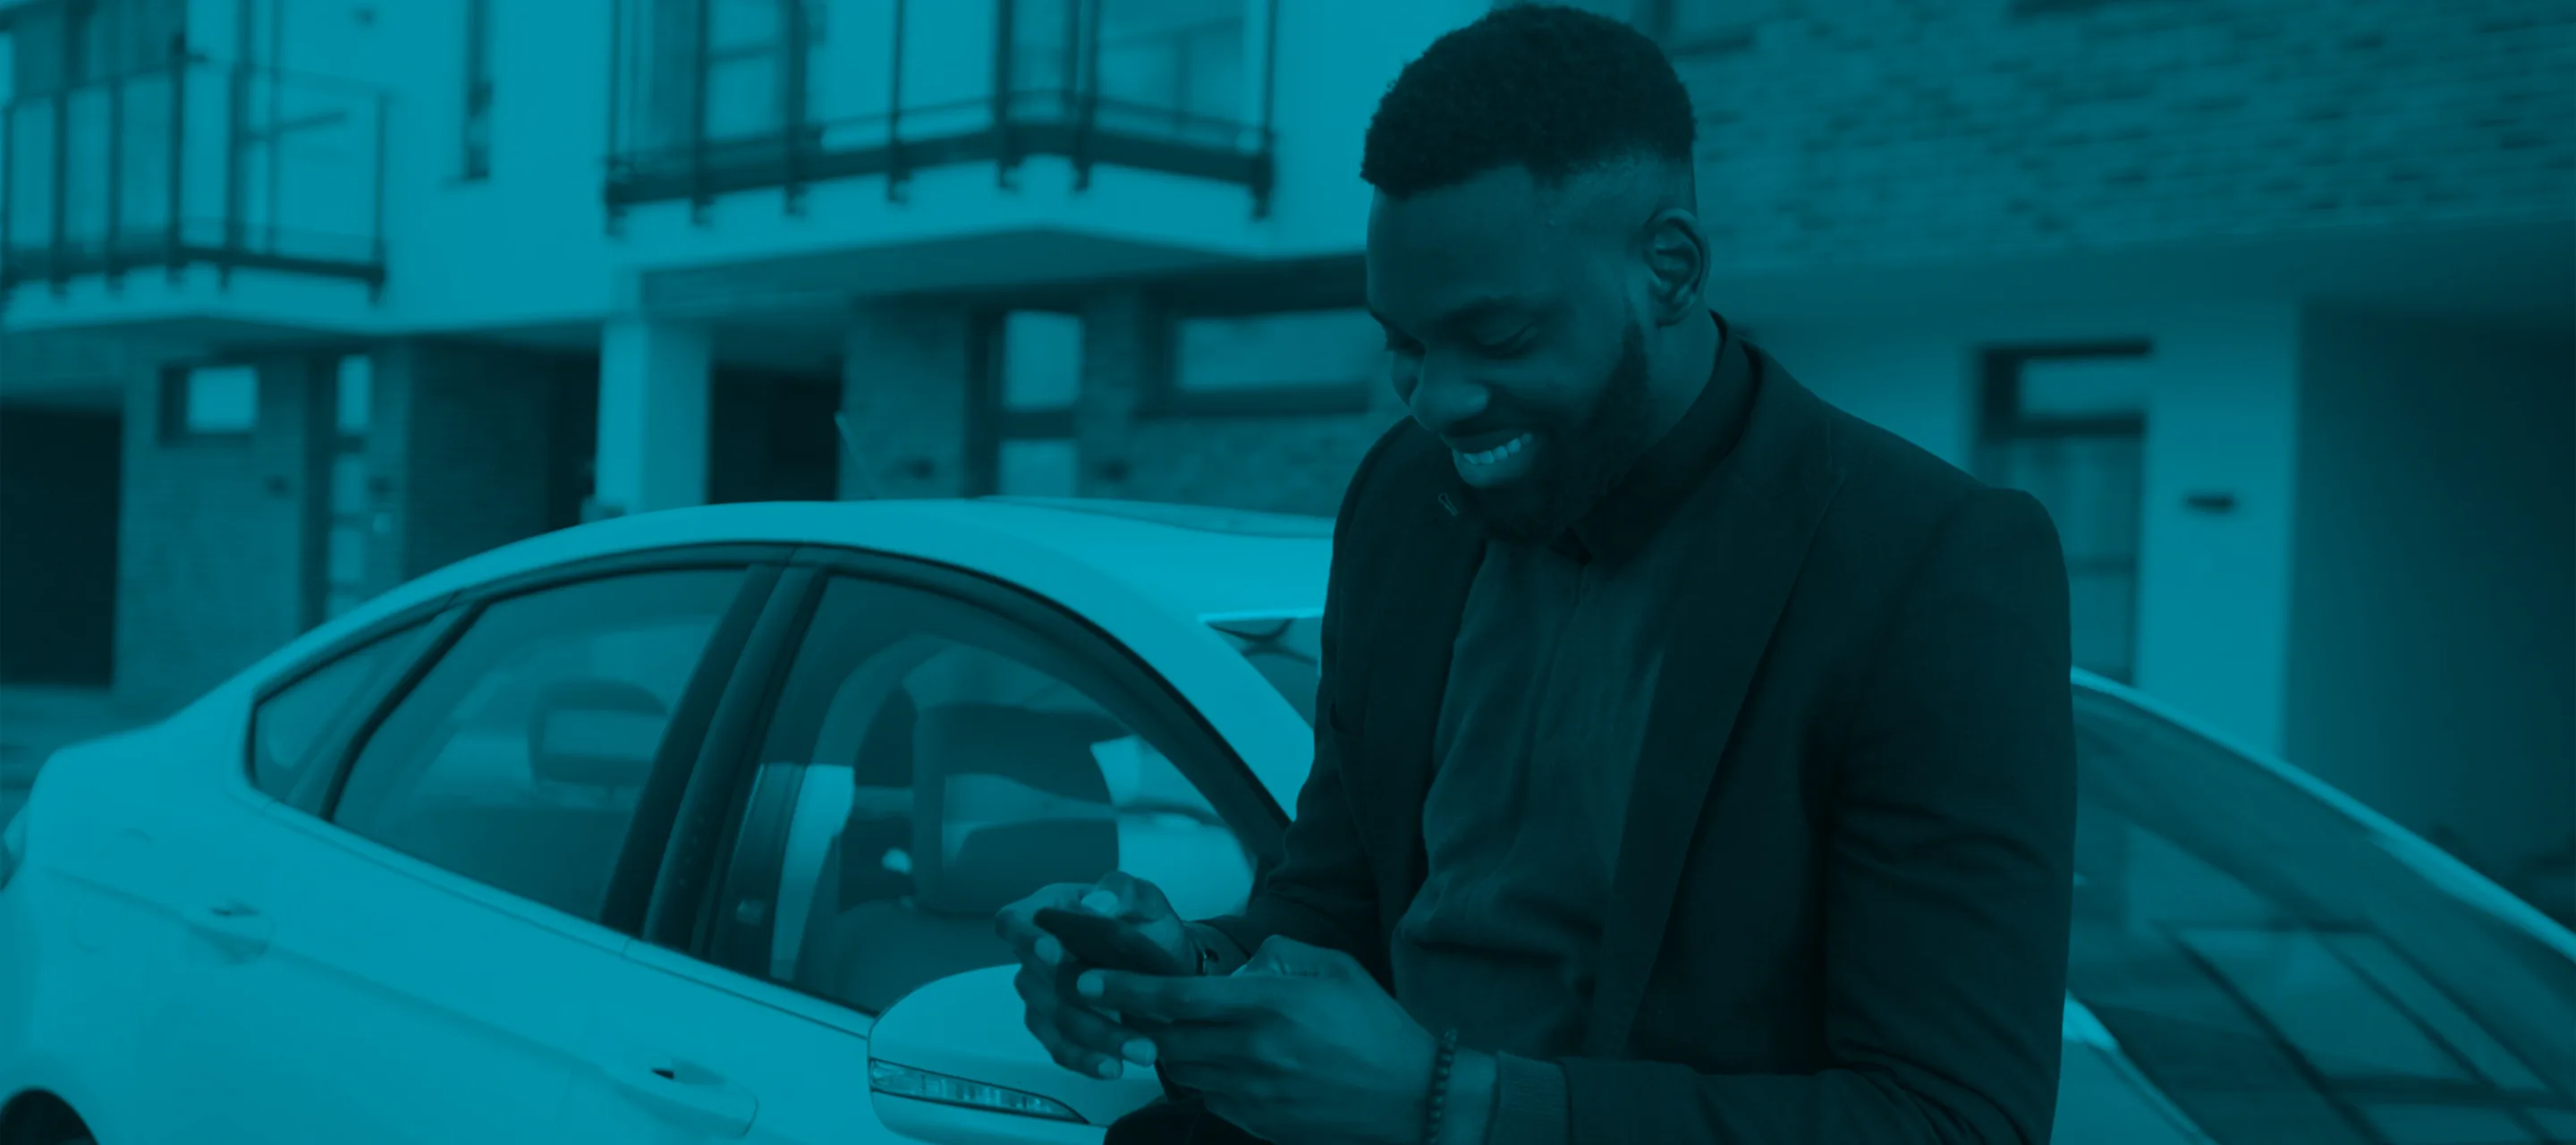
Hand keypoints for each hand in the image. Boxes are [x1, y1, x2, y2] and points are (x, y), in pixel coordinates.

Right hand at [993, 871, 1191, 1079]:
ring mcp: (1040, 993)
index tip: (1054, 956)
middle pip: (1040, 982)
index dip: (1027, 939)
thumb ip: (1123, 892)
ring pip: (1054, 1019)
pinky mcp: (1053, 1027)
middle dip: (1085, 1004)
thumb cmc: (1145, 922)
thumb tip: (1096, 906)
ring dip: (1096, 1038)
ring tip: (1143, 1052)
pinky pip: (1058, 1047)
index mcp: (1049, 910)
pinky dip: (1085, 1059)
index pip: (1014, 921)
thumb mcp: (1145, 899)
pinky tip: (1113, 1067)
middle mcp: (1033, 954)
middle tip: (1132, 1016)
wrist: (1167, 964)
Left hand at [1080, 937, 1438, 1144]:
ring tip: (1177, 1032)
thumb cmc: (1376, 1027)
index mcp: (1267, 1005)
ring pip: (1182, 1070)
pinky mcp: (1257, 1122)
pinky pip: (1209, 1097)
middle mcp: (1251, 1051)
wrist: (1412, 1098)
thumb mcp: (1333, 968)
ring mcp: (1252, 1093)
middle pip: (1164, 1038)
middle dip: (1135, 1021)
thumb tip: (1238, 968)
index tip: (1088, 980)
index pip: (1175, 996)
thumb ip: (1277, 955)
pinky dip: (1203, 1077)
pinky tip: (1221, 1062)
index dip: (1124, 987)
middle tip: (1117, 1004)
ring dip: (1170, 1050)